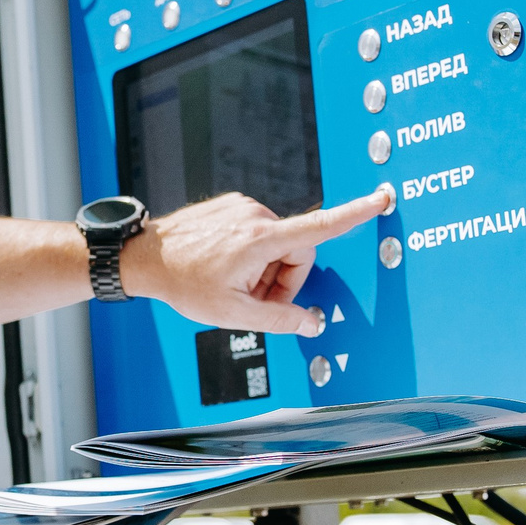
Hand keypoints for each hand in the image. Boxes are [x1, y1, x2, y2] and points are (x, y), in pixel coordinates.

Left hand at [122, 188, 393, 336]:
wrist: (144, 256)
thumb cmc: (182, 282)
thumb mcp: (232, 315)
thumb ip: (279, 320)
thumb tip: (312, 324)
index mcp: (260, 239)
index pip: (320, 227)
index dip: (355, 215)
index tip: (381, 199)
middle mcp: (256, 215)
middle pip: (298, 251)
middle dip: (284, 280)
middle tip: (254, 300)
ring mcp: (242, 207)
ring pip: (278, 245)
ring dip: (266, 269)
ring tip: (234, 284)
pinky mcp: (232, 205)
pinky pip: (259, 233)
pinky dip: (252, 254)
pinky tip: (225, 267)